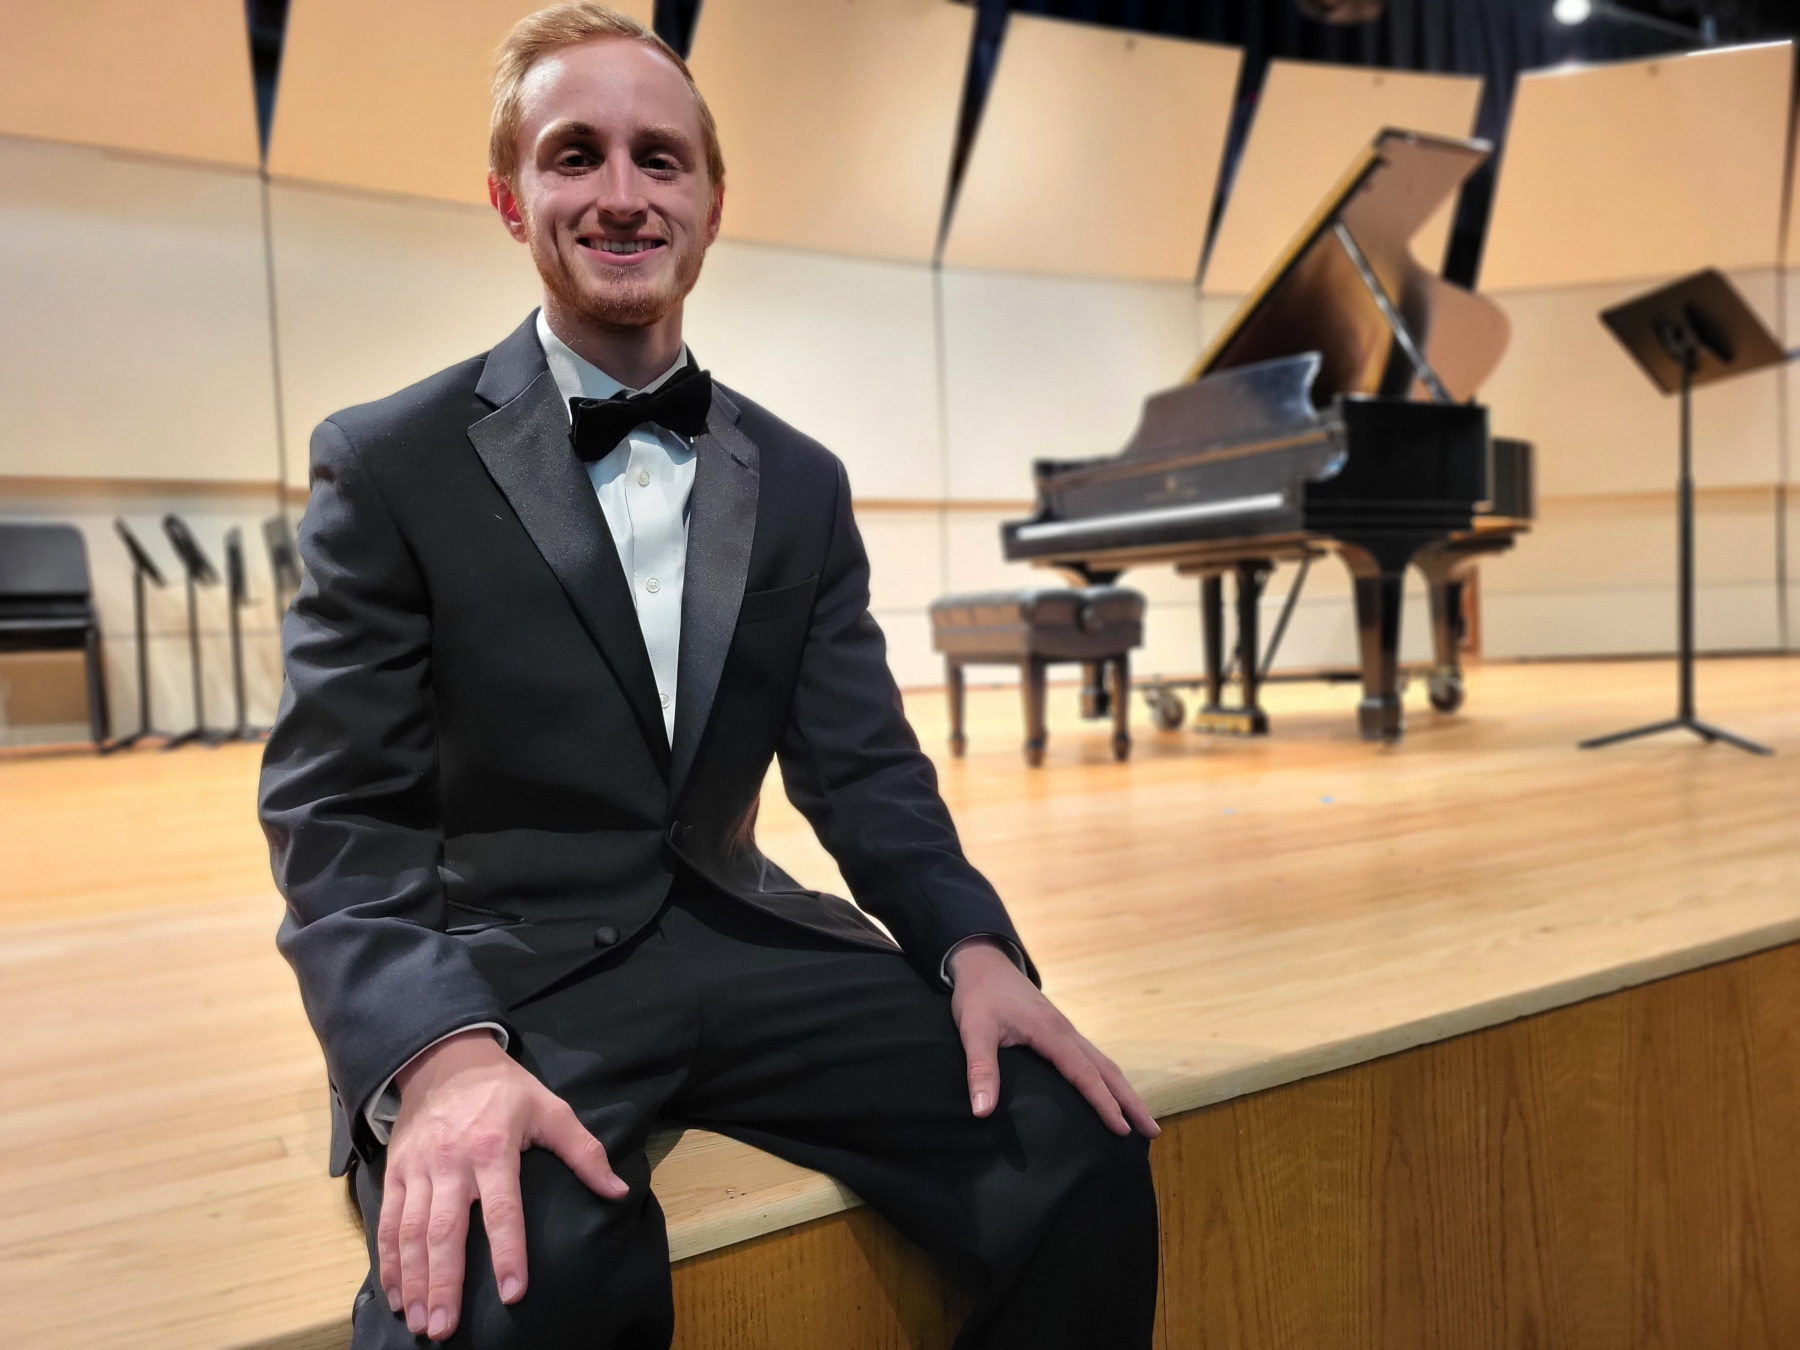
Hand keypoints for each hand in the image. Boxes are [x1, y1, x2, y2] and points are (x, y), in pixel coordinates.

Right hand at [379, 1029, 628, 1340]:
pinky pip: (389, 1223)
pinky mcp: (395, 1172)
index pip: (502, 1209)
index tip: (513, 1293)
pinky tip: (396, 1295)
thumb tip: (618, 1191)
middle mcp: (452, 1163)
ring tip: (420, 1322)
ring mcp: (418, 1169)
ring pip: (412, 1233)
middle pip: (445, 1231)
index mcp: (494, 1149)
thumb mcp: (551, 1109)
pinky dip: (389, 1262)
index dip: (508, 1252)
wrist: (446, 1059)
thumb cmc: (505, 1090)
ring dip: (414, 1281)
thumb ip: (584, 1152)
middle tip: (444, 1327)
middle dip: (444, 1282)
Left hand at [948, 938, 1159, 1138]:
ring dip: (1125, 1091)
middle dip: (1131, 1101)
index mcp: (1050, 1032)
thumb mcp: (973, 1032)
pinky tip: (1110, 1094)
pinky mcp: (1062, 1032)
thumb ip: (980, 1070)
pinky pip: (1093, 1058)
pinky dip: (1109, 1079)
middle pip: (1107, 1069)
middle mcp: (1067, 1032)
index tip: (1122, 1129)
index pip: (1084, 1073)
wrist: (984, 964)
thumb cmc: (978, 997)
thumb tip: (982, 1112)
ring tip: (1142, 1119)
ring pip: (1105, 1063)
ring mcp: (1067, 1030)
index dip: (1104, 1103)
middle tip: (1152, 1132)